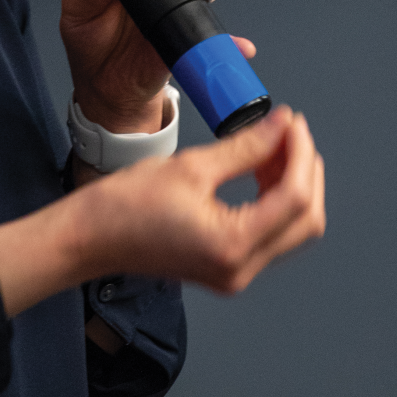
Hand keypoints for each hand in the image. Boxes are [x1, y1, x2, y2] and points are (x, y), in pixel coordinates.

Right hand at [73, 106, 325, 294]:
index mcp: (232, 246)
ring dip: (292, 183)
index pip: (294, 199)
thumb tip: (280, 126)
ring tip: (275, 144)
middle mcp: (241, 269)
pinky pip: (269, 233)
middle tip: (290, 131)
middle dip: (305, 170)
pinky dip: (273, 199)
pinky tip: (261, 168)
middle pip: (304, 220)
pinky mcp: (228, 266)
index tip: (294, 123)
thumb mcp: (190, 165)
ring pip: (292, 228)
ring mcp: (236, 273)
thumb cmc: (126, 205)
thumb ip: (245, 147)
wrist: (91, 237)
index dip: (300, 154)